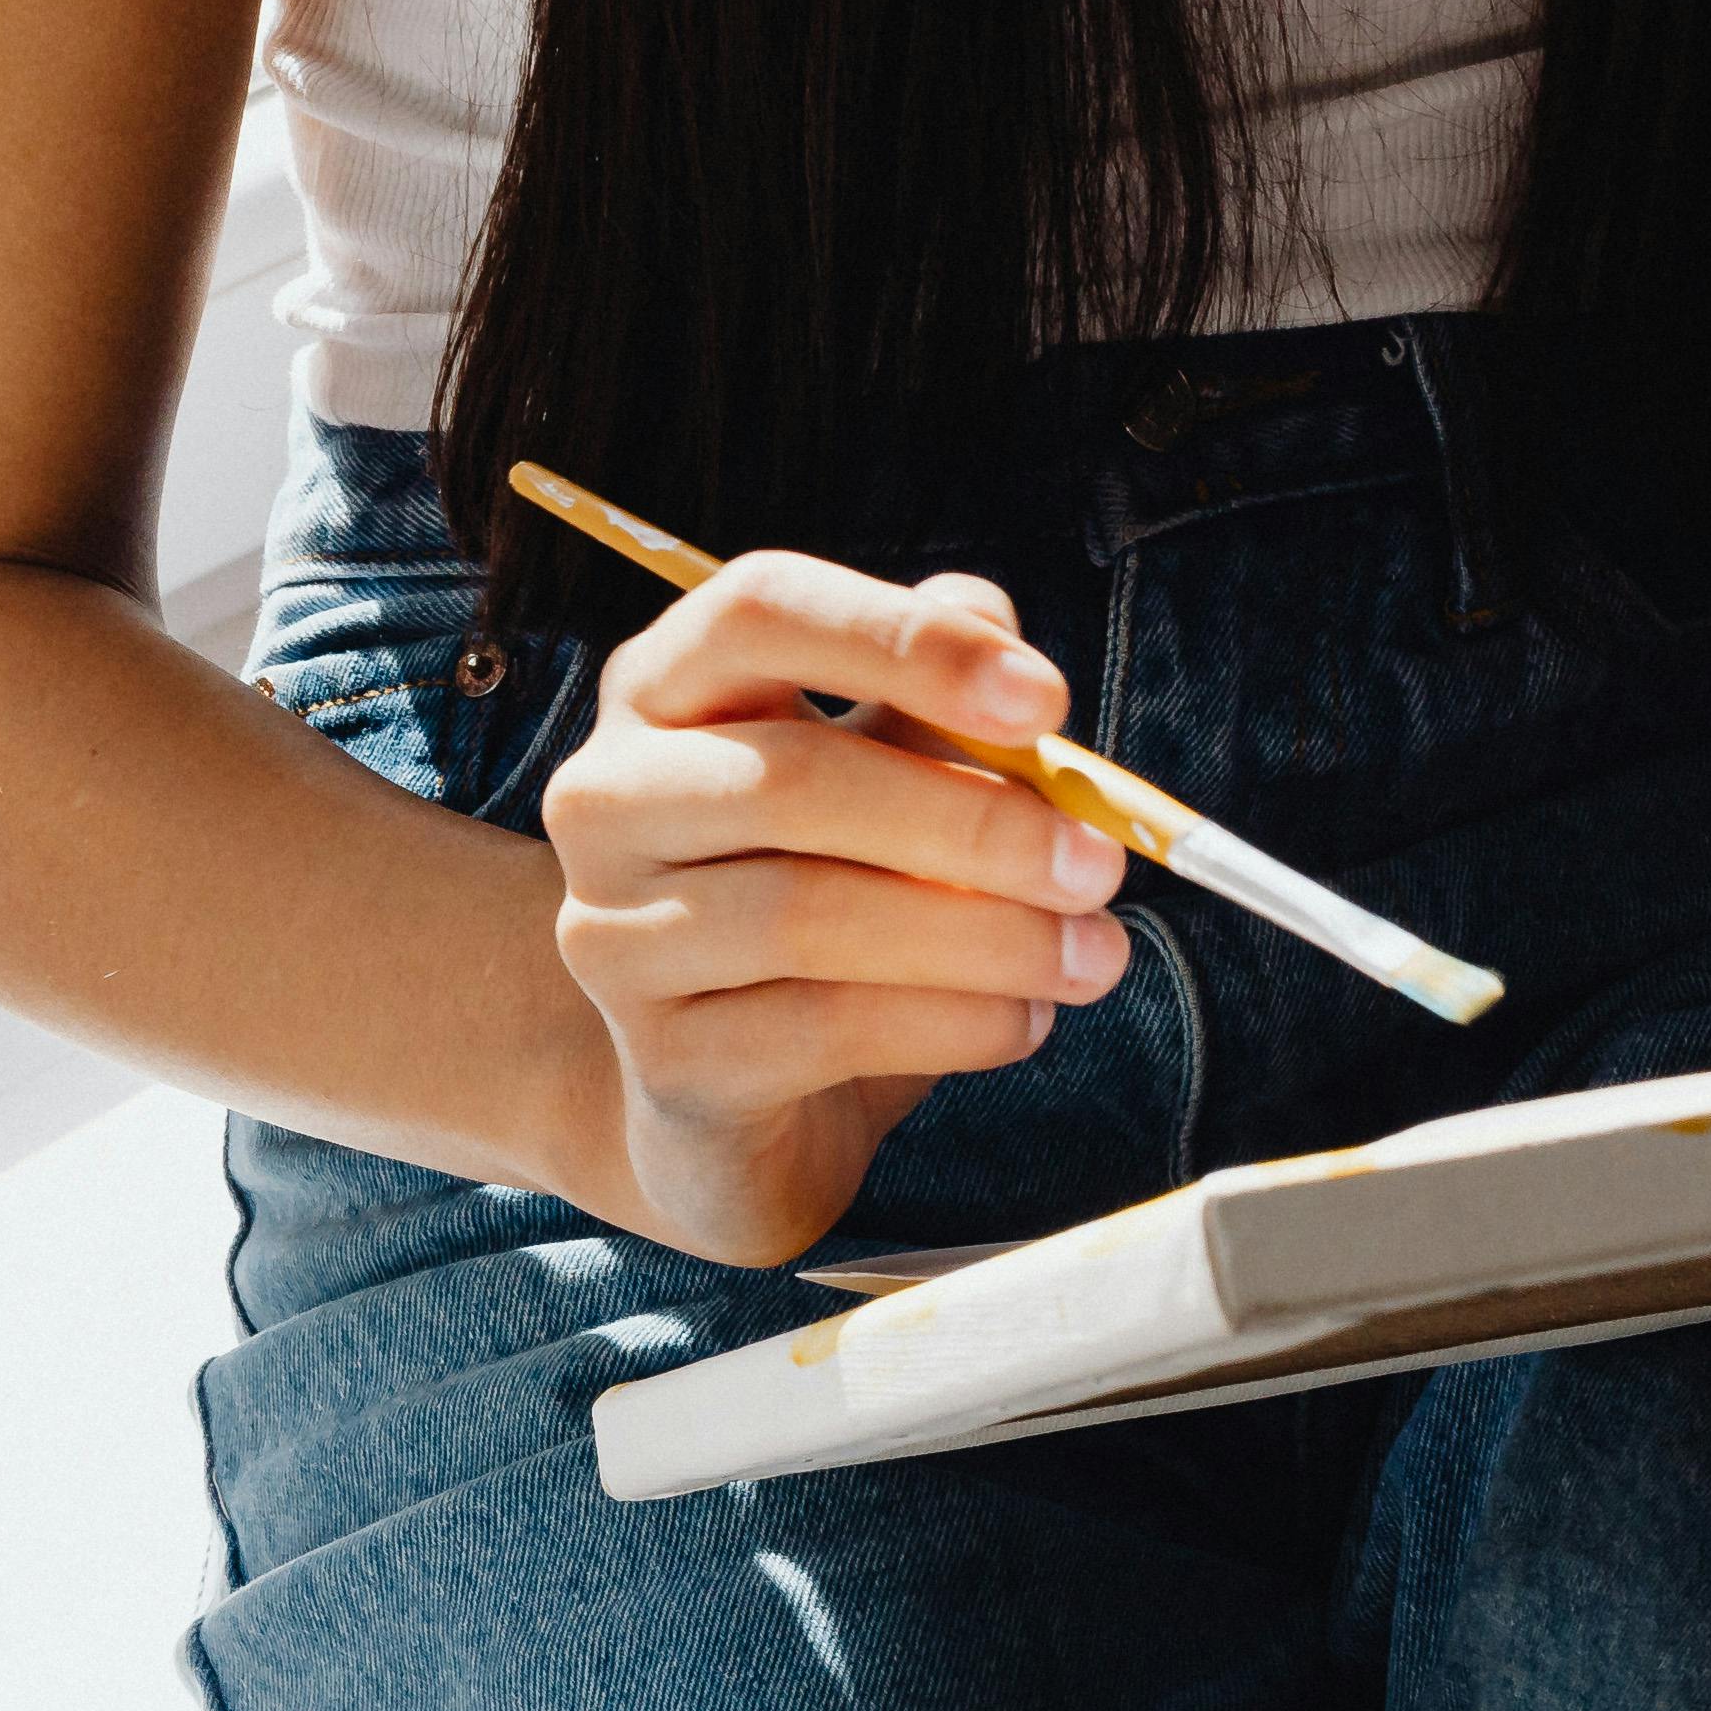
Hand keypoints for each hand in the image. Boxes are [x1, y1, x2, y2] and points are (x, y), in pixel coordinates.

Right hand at [539, 555, 1130, 1265]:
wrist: (740, 1100)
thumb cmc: (826, 901)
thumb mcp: (885, 782)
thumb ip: (927, 702)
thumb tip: (986, 613)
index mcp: (665, 689)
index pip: (759, 610)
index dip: (906, 643)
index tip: (1047, 701)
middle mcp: (608, 798)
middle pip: (789, 776)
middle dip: (973, 821)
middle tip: (1101, 866)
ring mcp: (615, 933)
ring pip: (808, 916)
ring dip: (983, 938)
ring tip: (1092, 957)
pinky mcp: (663, 1057)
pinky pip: (824, 1029)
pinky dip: (952, 1024)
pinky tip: (1023, 1023)